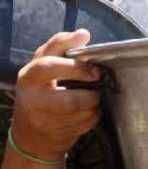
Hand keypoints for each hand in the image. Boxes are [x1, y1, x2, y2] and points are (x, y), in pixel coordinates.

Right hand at [11, 30, 102, 160]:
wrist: (31, 132)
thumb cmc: (41, 90)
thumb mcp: (43, 64)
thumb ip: (61, 46)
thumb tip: (84, 34)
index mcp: (29, 76)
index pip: (49, 67)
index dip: (75, 68)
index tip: (95, 70)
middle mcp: (33, 99)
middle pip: (69, 100)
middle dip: (90, 94)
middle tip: (97, 85)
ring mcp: (45, 120)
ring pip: (82, 113)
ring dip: (94, 105)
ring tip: (91, 97)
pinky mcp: (59, 134)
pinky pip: (87, 124)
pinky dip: (94, 116)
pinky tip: (87, 111)